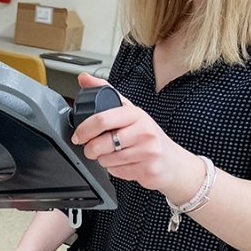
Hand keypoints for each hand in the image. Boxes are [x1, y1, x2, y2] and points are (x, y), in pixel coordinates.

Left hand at [72, 73, 197, 193]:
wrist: (172, 162)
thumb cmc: (147, 135)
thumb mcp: (129, 111)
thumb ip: (106, 93)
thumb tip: (84, 78)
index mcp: (136, 114)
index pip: (102, 119)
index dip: (84, 129)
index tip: (78, 136)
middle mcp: (143, 131)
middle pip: (101, 144)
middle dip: (90, 149)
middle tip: (90, 149)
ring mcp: (147, 151)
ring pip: (107, 160)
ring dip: (104, 160)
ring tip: (114, 155)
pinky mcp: (147, 170)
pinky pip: (117, 172)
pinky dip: (115, 170)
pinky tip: (125, 164)